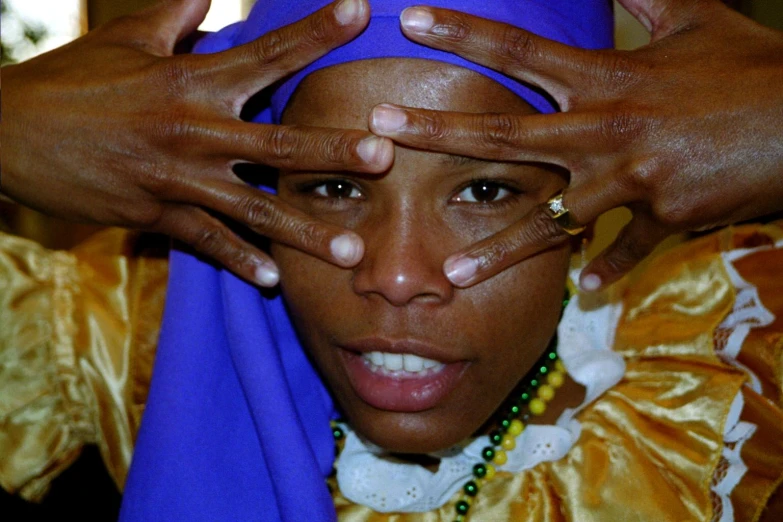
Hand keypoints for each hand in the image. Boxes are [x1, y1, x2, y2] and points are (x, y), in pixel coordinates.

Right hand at [0, 0, 392, 285]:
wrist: (6, 131)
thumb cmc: (71, 80)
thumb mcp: (124, 38)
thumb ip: (175, 18)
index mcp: (192, 80)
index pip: (267, 53)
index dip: (315, 31)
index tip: (361, 10)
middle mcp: (194, 131)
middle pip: (278, 142)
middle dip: (333, 149)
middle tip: (383, 153)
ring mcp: (176, 178)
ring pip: (253, 208)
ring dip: (304, 231)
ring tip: (352, 252)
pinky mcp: (154, 214)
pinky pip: (206, 242)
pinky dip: (238, 260)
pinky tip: (270, 280)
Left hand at [369, 0, 782, 289]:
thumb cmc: (748, 67)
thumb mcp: (696, 20)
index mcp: (607, 76)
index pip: (520, 49)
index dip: (464, 31)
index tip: (412, 20)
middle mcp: (605, 129)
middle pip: (506, 133)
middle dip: (438, 133)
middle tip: (378, 132)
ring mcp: (630, 179)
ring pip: (551, 219)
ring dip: (500, 248)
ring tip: (454, 274)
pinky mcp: (662, 216)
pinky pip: (624, 249)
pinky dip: (605, 268)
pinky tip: (583, 289)